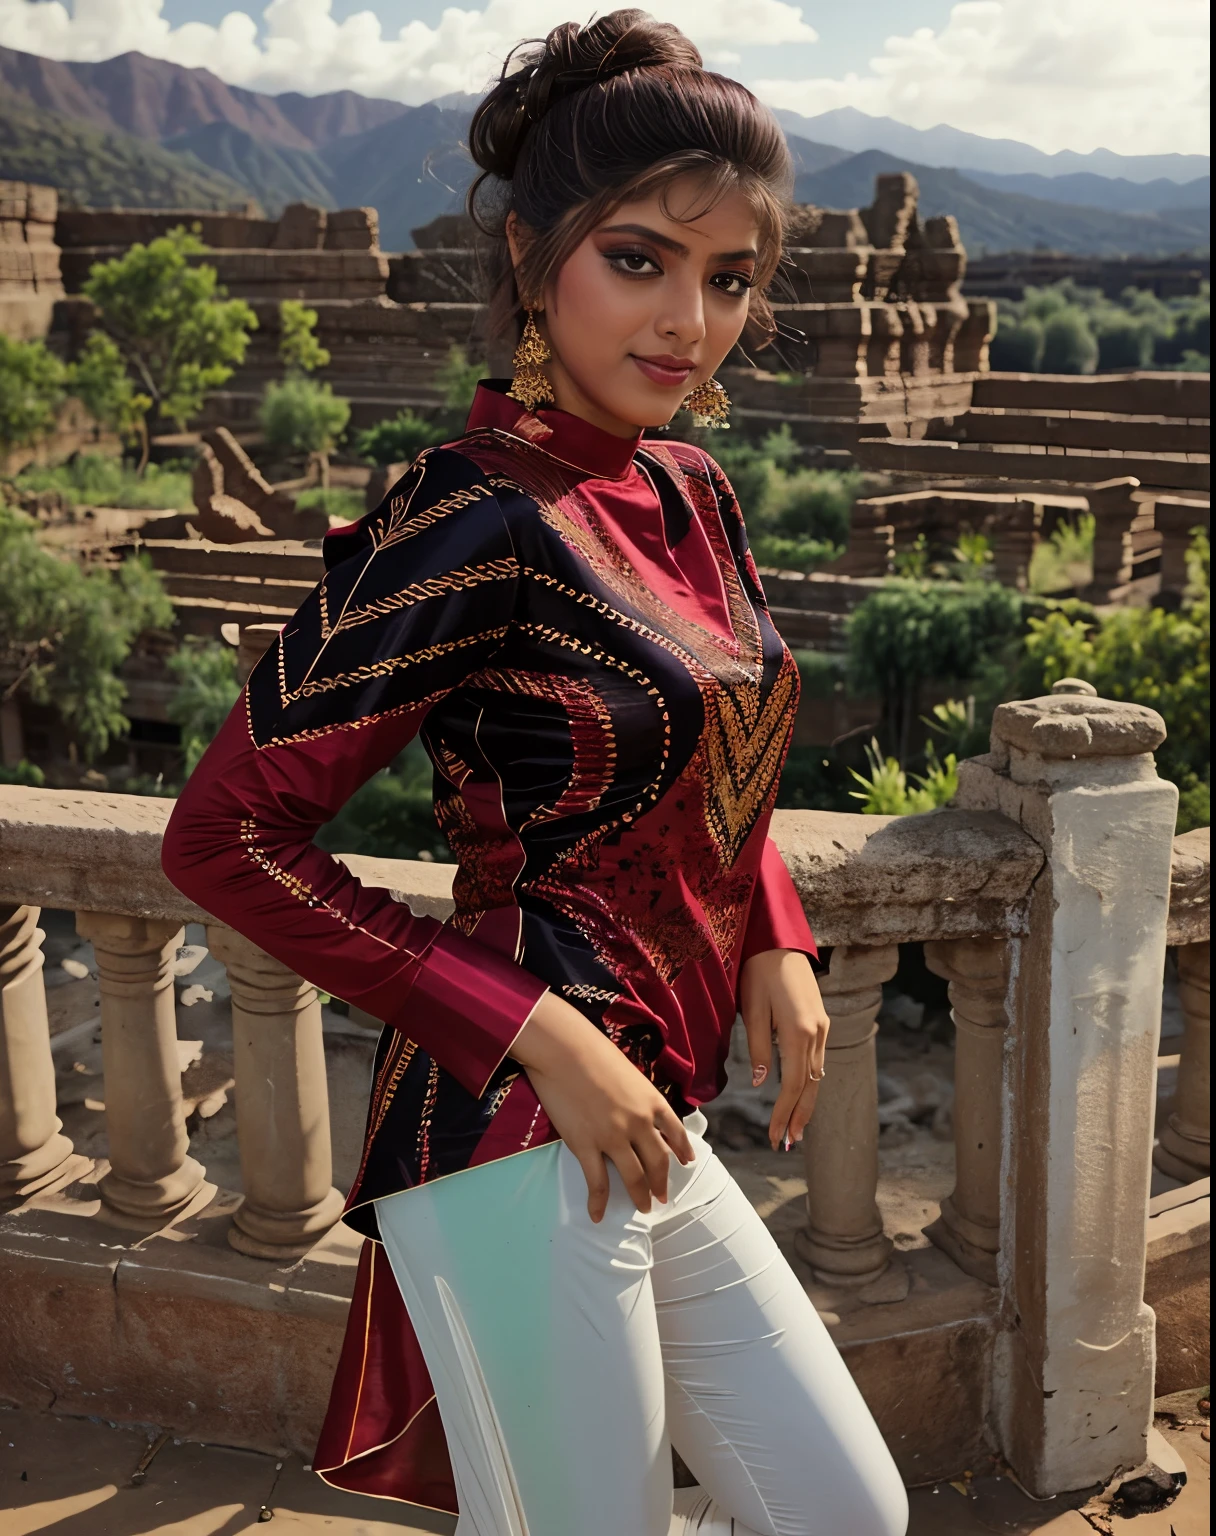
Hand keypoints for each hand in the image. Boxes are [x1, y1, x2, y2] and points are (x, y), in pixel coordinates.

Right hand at [510, 990, 694, 1222]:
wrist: (564, 1049)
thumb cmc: (592, 1050)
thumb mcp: (627, 1071)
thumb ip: (635, 1093)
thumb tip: (633, 1105)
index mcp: (652, 1100)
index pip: (675, 1132)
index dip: (682, 1150)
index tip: (686, 1163)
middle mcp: (639, 1123)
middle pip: (657, 1161)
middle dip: (662, 1182)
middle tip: (662, 1197)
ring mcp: (613, 1137)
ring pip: (634, 1177)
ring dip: (641, 1196)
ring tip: (644, 1208)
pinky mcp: (586, 1145)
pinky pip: (597, 1182)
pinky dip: (599, 1202)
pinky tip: (598, 1215)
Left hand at [739, 948, 829, 1151]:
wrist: (779, 941)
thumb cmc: (758, 972)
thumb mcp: (752, 1010)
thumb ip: (759, 1048)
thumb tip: (763, 1083)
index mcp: (798, 1032)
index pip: (793, 1085)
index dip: (783, 1113)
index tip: (775, 1136)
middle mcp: (816, 1033)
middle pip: (810, 1086)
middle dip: (799, 1117)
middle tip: (787, 1144)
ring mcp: (822, 1027)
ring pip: (817, 1075)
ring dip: (806, 1104)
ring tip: (795, 1129)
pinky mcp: (821, 1021)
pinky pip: (816, 1060)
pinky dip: (809, 1083)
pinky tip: (801, 1095)